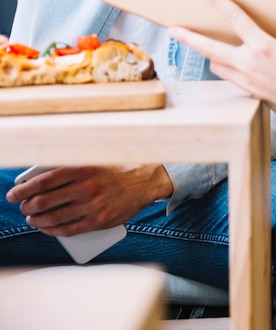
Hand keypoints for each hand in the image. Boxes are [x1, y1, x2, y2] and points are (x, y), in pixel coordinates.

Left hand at [6, 164, 171, 235]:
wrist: (146, 180)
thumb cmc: (117, 169)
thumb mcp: (94, 160)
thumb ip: (70, 168)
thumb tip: (38, 180)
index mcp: (83, 168)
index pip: (43, 181)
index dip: (23, 189)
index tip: (14, 194)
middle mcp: (86, 187)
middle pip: (44, 201)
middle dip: (27, 206)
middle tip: (23, 206)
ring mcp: (92, 206)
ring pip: (52, 218)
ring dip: (36, 220)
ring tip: (32, 218)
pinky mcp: (98, 221)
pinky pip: (67, 230)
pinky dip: (52, 231)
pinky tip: (47, 228)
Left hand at [168, 0, 275, 134]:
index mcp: (264, 47)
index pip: (236, 18)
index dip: (218, 1)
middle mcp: (249, 64)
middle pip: (209, 48)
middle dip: (188, 38)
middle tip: (172, 29)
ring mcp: (247, 80)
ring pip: (216, 64)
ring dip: (208, 53)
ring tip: (201, 44)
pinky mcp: (249, 92)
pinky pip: (228, 76)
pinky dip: (224, 67)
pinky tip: (228, 62)